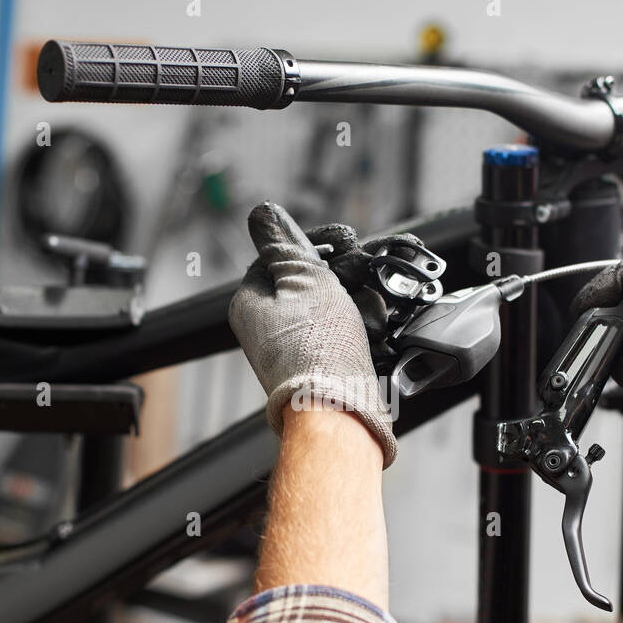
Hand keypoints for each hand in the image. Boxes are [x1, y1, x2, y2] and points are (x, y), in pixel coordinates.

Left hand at [230, 201, 397, 466]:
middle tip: (363, 264)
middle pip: (304, 281)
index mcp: (250, 302)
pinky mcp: (317, 366)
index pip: (276, 256)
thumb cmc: (317, 346)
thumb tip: (261, 213)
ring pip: (327, 306)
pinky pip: (338, 333)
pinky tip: (373, 326)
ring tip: (369, 303)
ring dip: (354, 297)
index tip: (344, 239)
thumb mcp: (303, 277)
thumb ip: (284, 243)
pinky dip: (358, 324)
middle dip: (339, 271)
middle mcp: (265, 327)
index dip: (313, 242)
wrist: (338, 409)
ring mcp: (291, 349)